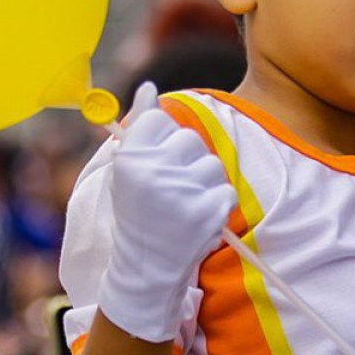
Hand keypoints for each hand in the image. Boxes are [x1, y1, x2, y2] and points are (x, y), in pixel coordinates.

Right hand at [98, 82, 235, 342]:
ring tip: (183, 208)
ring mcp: (183, 192)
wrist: (145, 268)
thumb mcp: (128, 170)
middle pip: (189, 139)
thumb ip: (140, 127)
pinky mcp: (209, 212)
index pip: (158, 119)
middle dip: (185, 161)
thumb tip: (149, 86)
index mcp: (129, 159)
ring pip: (211, 164)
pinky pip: (226, 190)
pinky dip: (217, 205)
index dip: (161, 142)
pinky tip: (196, 221)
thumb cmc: (136, 212)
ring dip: (203, 184)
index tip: (154, 166)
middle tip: (169, 191)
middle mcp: (154, 172)